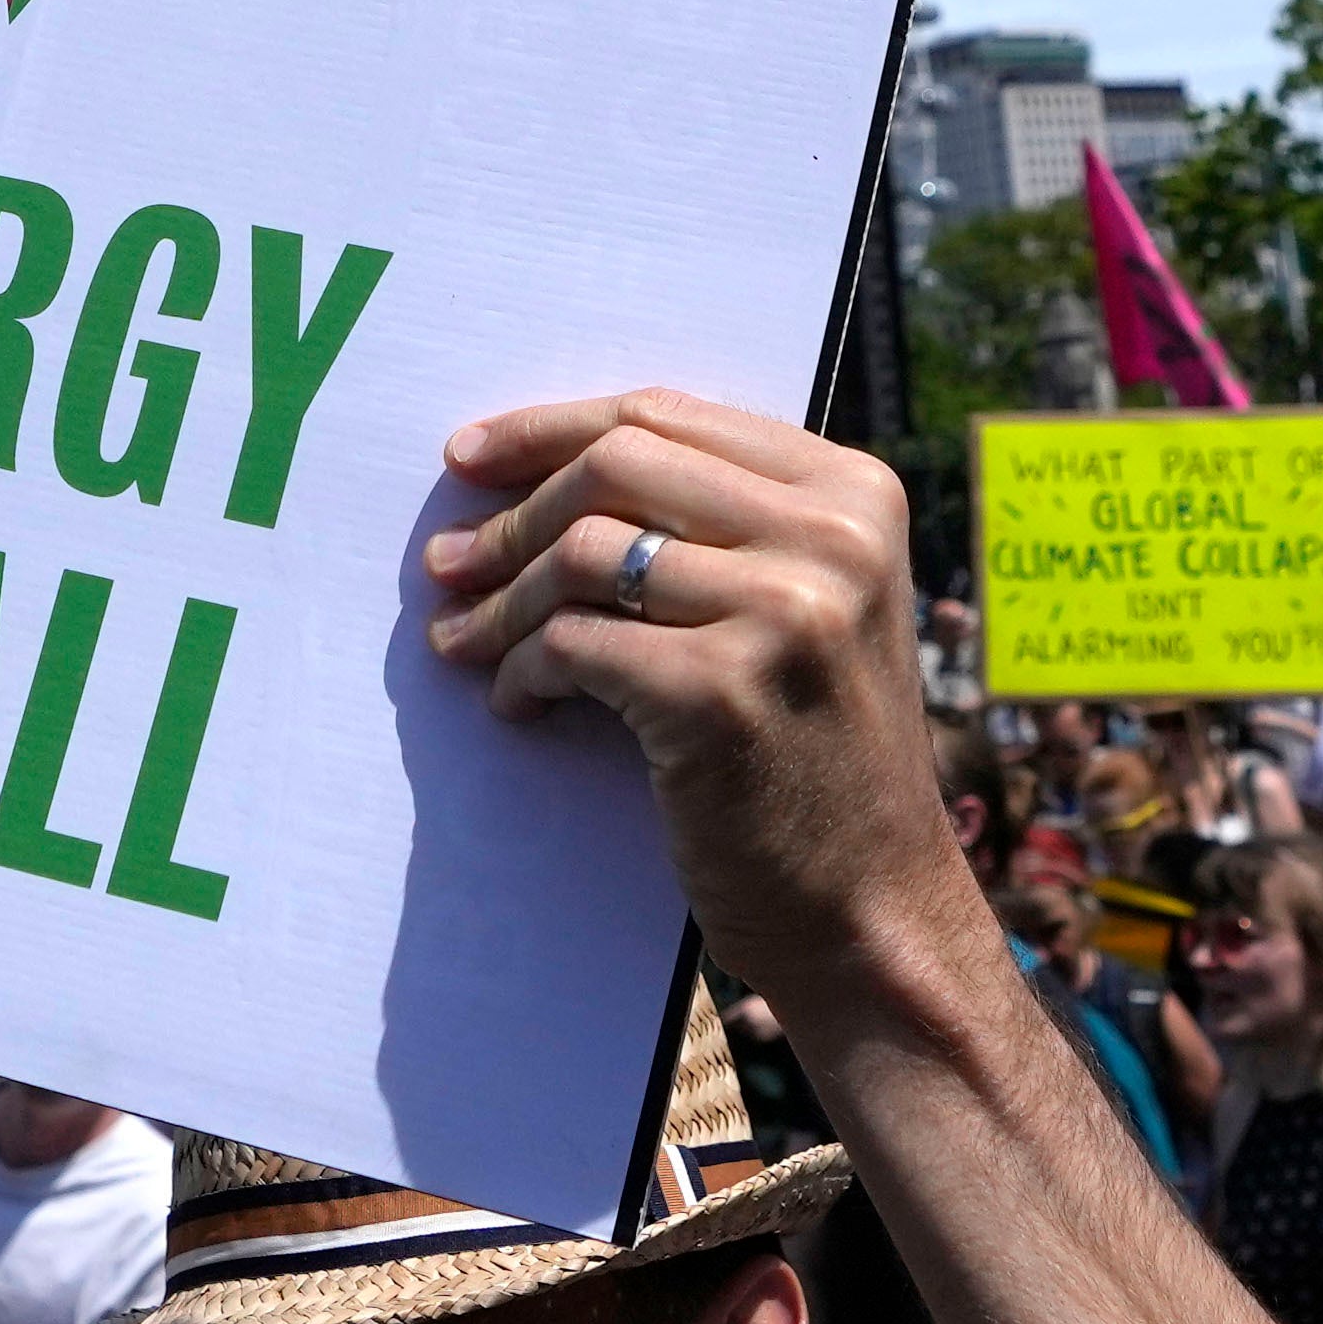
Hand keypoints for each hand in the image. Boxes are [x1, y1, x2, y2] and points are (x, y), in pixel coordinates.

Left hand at [424, 397, 985, 1036]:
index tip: (470, 456)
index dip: (548, 428)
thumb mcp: (812, 608)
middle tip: (448, 564)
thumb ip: (722, 528)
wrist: (874, 909)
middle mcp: (832, 539)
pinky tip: (518, 702)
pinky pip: (573, 644)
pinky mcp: (719, 693)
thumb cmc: (819, 759)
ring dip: (502, 603)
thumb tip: (538, 473)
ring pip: (583, 555)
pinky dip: (523, 671)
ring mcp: (784, 614)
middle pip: (617, 466)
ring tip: (463, 642)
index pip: (668, 414)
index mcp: (855, 494)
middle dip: (511, 513)